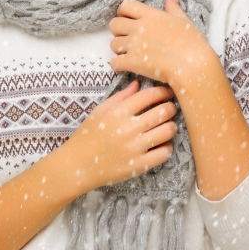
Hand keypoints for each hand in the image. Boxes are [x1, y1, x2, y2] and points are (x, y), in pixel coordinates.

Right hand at [62, 81, 177, 192]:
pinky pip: (164, 153)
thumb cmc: (86, 136)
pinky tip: (160, 145)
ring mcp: (134, 148)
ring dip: (171, 126)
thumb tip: (137, 84)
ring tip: (167, 126)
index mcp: (117, 112)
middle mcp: (127, 128)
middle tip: (170, 109)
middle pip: (163, 112)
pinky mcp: (138, 165)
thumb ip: (120, 97)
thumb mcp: (99, 112)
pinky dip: (166, 147)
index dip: (162, 92)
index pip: (148, 96)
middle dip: (170, 108)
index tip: (167, 92)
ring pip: (168, 131)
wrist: (77, 165)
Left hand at [108, 0, 217, 88]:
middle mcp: (139, 28)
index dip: (123, 12)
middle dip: (118, 31)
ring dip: (119, 49)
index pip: (125, 6)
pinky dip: (118, 65)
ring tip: (129, 53)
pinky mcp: (132, 62)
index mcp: (151, 16)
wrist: (193, 66)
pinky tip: (126, 67)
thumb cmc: (193, 44)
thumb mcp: (184, 21)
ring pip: (113, 44)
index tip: (127, 19)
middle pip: (114, 24)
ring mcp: (134, 45)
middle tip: (127, 38)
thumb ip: (173, 8)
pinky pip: (114, 62)